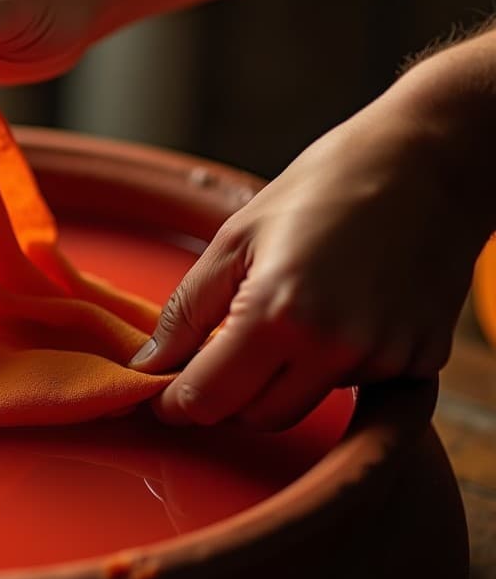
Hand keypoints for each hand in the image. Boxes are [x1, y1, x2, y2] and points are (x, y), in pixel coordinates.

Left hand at [132, 94, 489, 429]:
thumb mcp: (235, 238)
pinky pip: (354, 387)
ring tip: (285, 318)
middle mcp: (333, 347)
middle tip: (216, 358)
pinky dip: (332, 366)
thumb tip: (149, 364)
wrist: (429, 161)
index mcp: (278, 313)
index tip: (165, 398)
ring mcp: (382, 358)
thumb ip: (186, 311)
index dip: (177, 404)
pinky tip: (339, 312)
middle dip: (225, 398)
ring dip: (278, 382)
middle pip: (256, 418)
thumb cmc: (325, 186)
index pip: (208, 399)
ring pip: (304, 406)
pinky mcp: (420, 361)